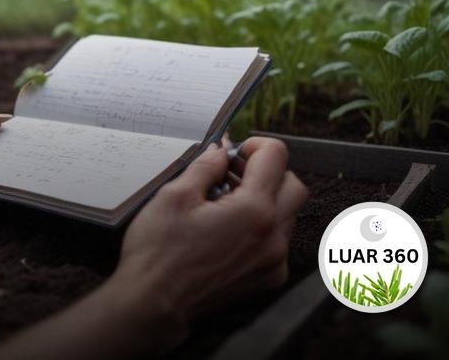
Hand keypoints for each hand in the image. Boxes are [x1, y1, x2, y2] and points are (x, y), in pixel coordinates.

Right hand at [113, 137, 307, 334]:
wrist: (154, 303)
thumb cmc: (159, 253)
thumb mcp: (174, 195)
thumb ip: (205, 166)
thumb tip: (221, 151)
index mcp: (253, 211)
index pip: (276, 157)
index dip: (254, 145)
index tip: (234, 151)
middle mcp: (272, 237)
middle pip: (294, 186)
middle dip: (267, 173)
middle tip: (233, 174)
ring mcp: (273, 262)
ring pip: (287, 216)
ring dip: (264, 201)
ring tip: (225, 204)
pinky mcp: (267, 279)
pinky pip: (277, 243)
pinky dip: (261, 230)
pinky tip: (228, 232)